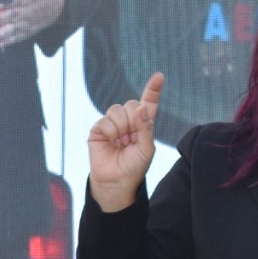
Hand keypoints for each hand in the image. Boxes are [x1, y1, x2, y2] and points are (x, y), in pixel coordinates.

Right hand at [86, 72, 161, 211]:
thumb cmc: (134, 167)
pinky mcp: (98, 129)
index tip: (159, 76)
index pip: (149, 102)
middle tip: (131, 140)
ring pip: (117, 109)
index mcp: (143, 124)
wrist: (116, 182)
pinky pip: (105, 120)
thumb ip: (146, 128)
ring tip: (122, 143)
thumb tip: (140, 108)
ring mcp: (112, 124)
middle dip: (134, 121)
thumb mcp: (146, 149)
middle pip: (132, 103)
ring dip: (122, 127)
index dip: (153, 89)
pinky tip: (112, 143)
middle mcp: (128, 120)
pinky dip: (111, 132)